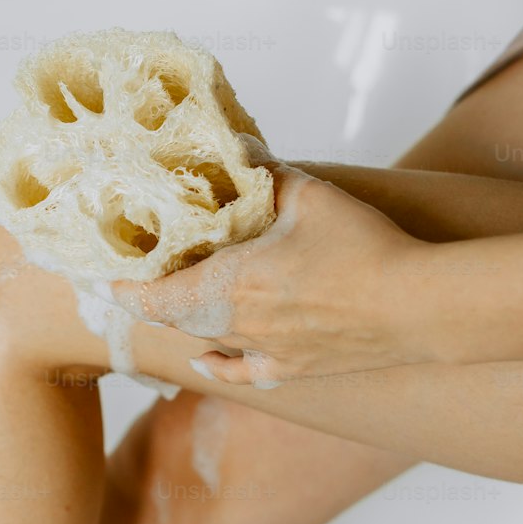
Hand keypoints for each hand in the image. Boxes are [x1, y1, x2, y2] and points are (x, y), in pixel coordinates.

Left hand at [112, 162, 426, 384]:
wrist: (415, 308)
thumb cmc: (364, 249)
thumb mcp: (310, 195)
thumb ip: (266, 174)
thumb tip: (238, 151)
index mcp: (231, 283)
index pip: (156, 296)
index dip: (127, 290)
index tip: (107, 279)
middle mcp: (237, 325)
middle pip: (176, 318)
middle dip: (154, 300)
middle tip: (140, 281)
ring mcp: (264, 352)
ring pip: (206, 340)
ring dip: (185, 323)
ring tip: (174, 303)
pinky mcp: (293, 370)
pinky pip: (242, 372)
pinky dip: (217, 364)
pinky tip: (206, 359)